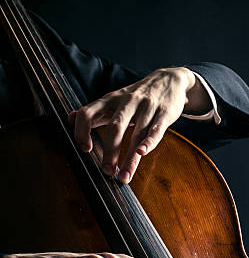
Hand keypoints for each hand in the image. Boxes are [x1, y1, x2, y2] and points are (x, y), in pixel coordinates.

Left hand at [68, 67, 210, 182]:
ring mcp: (147, 107)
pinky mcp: (164, 113)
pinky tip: (142, 153)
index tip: (84, 149)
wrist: (169, 80)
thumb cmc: (138, 95)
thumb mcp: (115, 99)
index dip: (82, 130)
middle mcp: (127, 101)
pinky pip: (156, 129)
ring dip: (130, 158)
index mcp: (111, 99)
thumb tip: (70, 119)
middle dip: (110, 151)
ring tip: (124, 176)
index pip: (88, 112)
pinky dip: (149, 142)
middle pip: (115, 127)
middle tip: (107, 171)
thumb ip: (95, 111)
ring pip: (137, 134)